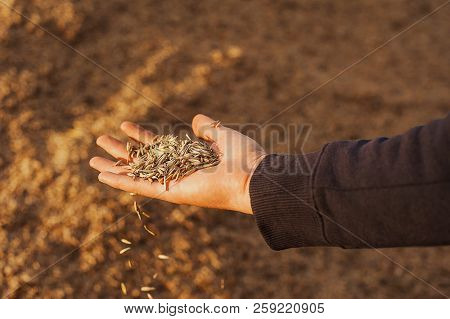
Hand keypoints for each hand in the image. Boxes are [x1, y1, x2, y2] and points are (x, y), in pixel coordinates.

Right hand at [89, 114, 265, 213]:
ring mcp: (173, 183)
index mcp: (189, 157)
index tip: (124, 125)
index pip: (158, 145)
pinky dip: (121, 181)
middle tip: (101, 140)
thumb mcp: (224, 135)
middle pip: (143, 159)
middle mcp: (179, 171)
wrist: (252, 177)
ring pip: (137, 174)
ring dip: (115, 167)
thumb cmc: (243, 156)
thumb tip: (196, 119)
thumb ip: (208, 127)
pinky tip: (103, 175)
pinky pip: (142, 187)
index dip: (141, 135)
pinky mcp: (171, 193)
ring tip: (93, 159)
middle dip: (122, 151)